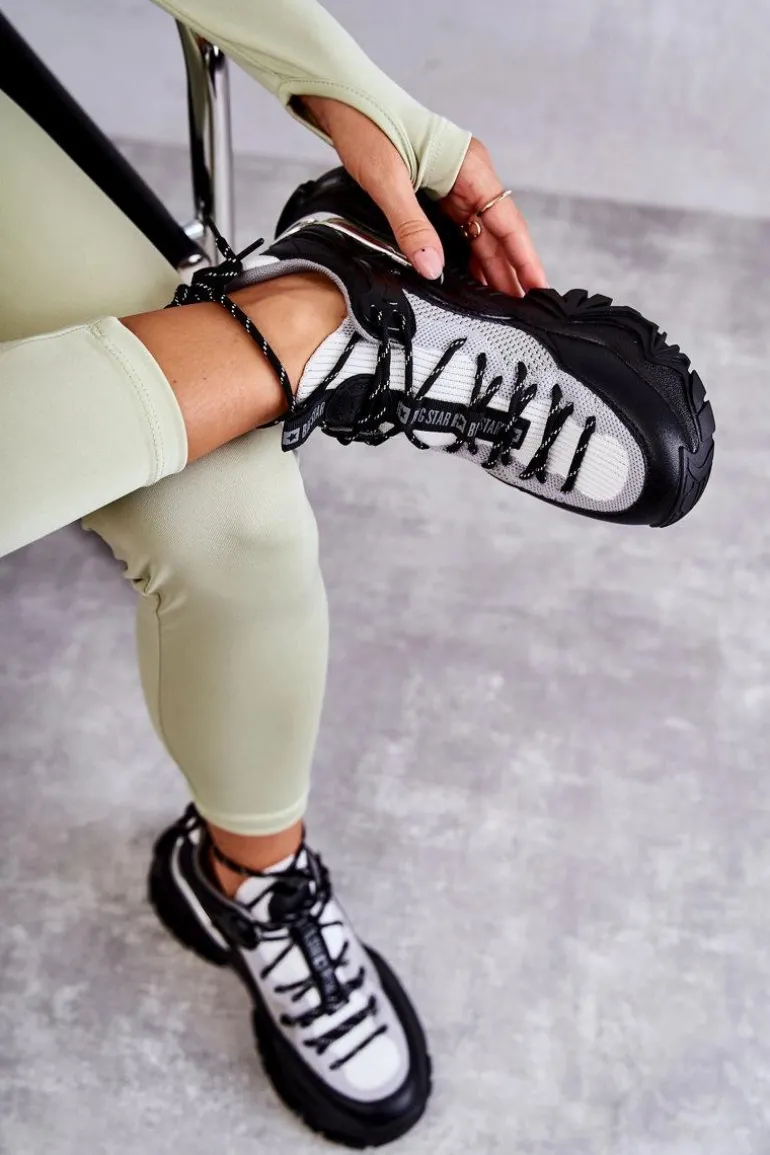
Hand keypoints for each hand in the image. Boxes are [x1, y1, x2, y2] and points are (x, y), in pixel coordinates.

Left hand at [301, 96, 546, 296]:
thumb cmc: (368, 128)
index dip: (524, 257)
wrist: (345, 101)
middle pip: (496, 233)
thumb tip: (431, 267)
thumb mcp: (387, 180)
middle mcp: (469, 176)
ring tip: (498, 305)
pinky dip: (465, 257)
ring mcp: (454, 184)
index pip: (507, 221)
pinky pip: (458, 230)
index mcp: (470, 168)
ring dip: (487, 268)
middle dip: (507, 272)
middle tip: (519, 311)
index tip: (538, 286)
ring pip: (478, 235)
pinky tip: (468, 281)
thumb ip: (410, 225)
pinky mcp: (436, 192)